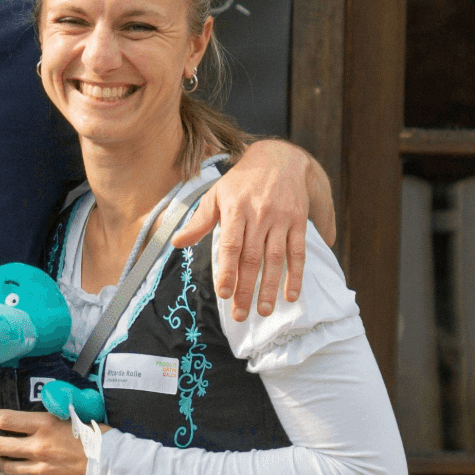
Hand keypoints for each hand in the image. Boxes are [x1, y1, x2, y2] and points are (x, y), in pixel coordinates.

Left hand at [0, 409, 89, 474]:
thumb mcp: (73, 417)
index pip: (5, 420)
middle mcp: (39, 446)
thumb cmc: (96, 439)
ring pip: (5, 466)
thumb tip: (36, 415)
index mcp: (45, 424)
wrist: (112, 466)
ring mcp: (40, 469)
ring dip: (1, 462)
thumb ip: (51, 418)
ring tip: (4, 459)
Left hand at [172, 139, 331, 320]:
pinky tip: (291, 295)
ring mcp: (281, 219)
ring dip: (270, 288)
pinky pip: (298, 252)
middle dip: (246, 288)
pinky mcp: (298, 222)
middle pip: (252, 258)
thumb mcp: (215, 195)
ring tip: (264, 311)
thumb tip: (175, 243)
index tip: (224, 294)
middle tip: (240, 315)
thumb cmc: (240, 182)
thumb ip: (198, 222)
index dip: (228, 271)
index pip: (231, 245)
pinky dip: (296, 275)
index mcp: (235, 209)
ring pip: (276, 259)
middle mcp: (259, 215)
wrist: (278, 158)